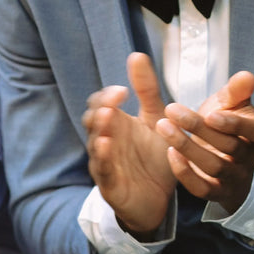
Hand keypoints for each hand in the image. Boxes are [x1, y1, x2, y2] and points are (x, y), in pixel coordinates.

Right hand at [81, 52, 175, 235]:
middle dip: (100, 109)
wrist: (160, 199)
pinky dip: (102, 157)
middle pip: (93, 120)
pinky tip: (106, 145)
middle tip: (112, 101)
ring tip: (107, 116)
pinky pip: (102, 169)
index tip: (123, 89)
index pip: (100, 103)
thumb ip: (147, 90)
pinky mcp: (110, 184)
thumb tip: (136, 54)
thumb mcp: (156, 119)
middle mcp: (107, 141)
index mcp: (117, 124)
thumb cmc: (154, 157)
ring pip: (95, 143)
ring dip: (100, 130)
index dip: (107, 95)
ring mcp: (105, 163)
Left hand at [156, 71, 253, 214]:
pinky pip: (202, 189)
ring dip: (187, 147)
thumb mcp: (231, 103)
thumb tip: (247, 76)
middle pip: (229, 147)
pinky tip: (170, 153)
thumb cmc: (226, 121)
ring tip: (164, 127)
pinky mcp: (217, 193)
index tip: (209, 114)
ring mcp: (235, 178)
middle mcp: (251, 158)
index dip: (232, 124)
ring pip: (214, 167)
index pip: (252, 131)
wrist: (222, 154)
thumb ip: (237, 90)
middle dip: (199, 128)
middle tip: (172, 110)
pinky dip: (186, 173)